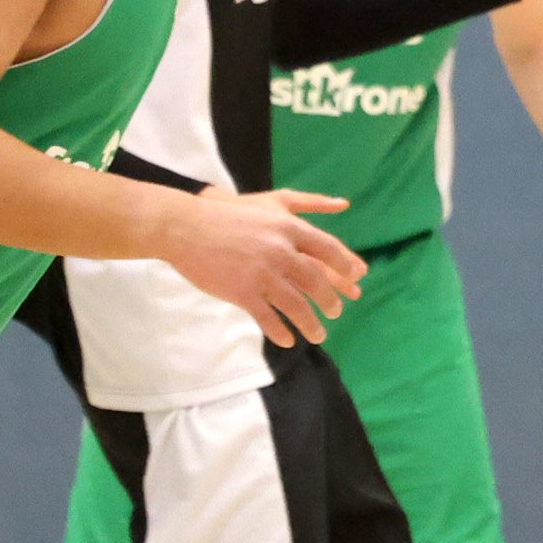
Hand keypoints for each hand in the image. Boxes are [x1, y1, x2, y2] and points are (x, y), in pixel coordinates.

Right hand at [159, 186, 362, 345]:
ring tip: (318, 335)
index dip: (346, 267)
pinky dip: (281, 332)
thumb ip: (310, 203)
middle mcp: (280, 251)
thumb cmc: (229, 214)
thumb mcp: (272, 201)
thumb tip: (344, 202)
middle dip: (330, 301)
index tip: (357, 281)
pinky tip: (287, 340)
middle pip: (317, 282)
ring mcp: (262, 274)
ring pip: (296, 306)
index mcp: (289, 228)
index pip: (328, 250)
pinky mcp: (242, 292)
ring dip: (310, 324)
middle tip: (336, 312)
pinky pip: (269, 319)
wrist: (186, 227)